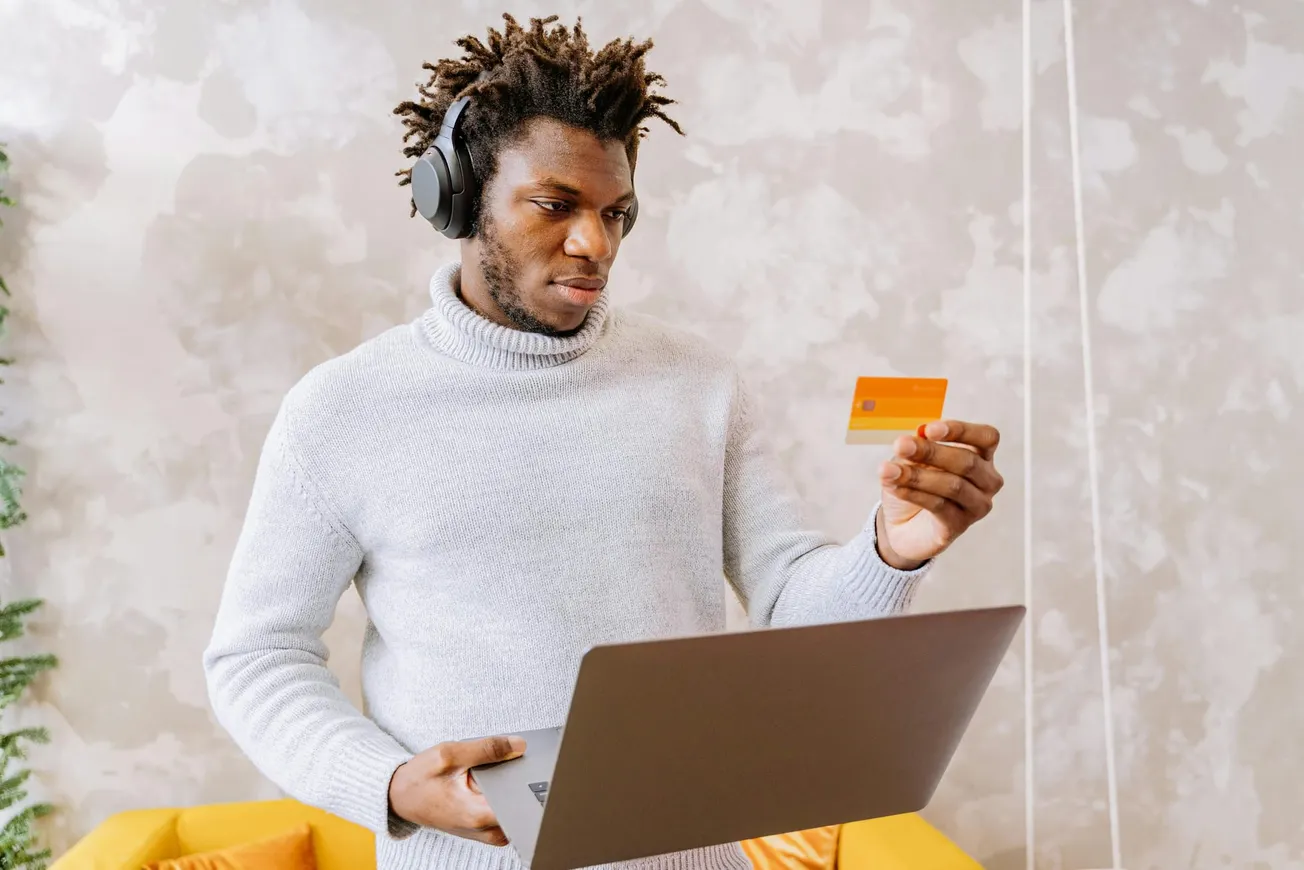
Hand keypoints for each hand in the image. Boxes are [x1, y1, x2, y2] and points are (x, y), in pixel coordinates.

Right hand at [388, 735, 525, 845]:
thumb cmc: (419, 778)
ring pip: (516, 811)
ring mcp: (484, 832)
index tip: (537, 769)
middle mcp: (484, 829)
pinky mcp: (483, 830)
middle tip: (517, 765)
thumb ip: (487, 749)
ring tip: (497, 774)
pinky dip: (506, 797)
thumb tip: (519, 745)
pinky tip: (494, 782)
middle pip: (522, 808)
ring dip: (513, 791)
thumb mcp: (450, 754)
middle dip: (523, 784)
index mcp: (478, 813)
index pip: (522, 804)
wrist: (399, 796)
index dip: (532, 783)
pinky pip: (506, 814)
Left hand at [875, 420, 1003, 569]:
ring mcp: (977, 506)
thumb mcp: (914, 459)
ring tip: (888, 470)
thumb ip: (919, 446)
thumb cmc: (917, 483)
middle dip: (931, 452)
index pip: (987, 437)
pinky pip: (939, 506)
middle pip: (967, 461)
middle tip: (900, 446)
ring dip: (916, 475)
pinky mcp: (959, 525)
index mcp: (982, 456)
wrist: (903, 522)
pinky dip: (914, 494)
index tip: (930, 429)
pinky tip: (895, 487)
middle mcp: (987, 481)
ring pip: (952, 486)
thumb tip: (919, 434)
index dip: (961, 431)